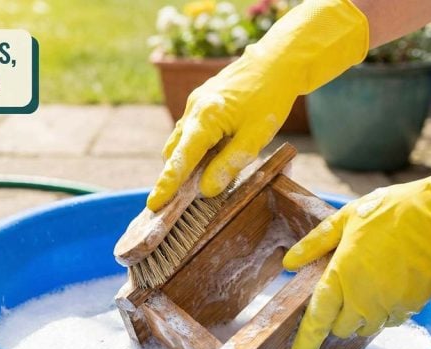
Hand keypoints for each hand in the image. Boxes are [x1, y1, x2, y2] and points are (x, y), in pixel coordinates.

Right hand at [146, 0, 368, 210]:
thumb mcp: (255, 137)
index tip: (154, 204)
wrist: (276, 61)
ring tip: (200, 181)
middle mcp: (193, 110)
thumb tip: (206, 190)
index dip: (167, 184)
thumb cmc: (269, 98)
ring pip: (180, 141)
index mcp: (205, 119)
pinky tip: (213, 156)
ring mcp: (194, 104)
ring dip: (185, 162)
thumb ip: (229, 164)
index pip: (180, 160)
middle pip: (173, 152)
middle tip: (178, 202)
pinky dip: (195, 148)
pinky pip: (190, 130)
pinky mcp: (201, 102)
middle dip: (173, 176)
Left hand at [284, 148, 430, 348]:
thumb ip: (314, 244)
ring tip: (370, 279)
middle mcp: (362, 300)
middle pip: (340, 328)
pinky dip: (385, 310)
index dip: (304, 347)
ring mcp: (388, 306)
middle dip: (337, 315)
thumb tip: (289, 264)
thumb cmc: (389, 213)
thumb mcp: (344, 219)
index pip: (316, 322)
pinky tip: (390, 284)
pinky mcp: (411, 308)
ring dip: (361, 314)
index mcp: (340, 277)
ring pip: (365, 327)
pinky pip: (390, 320)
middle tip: (344, 284)